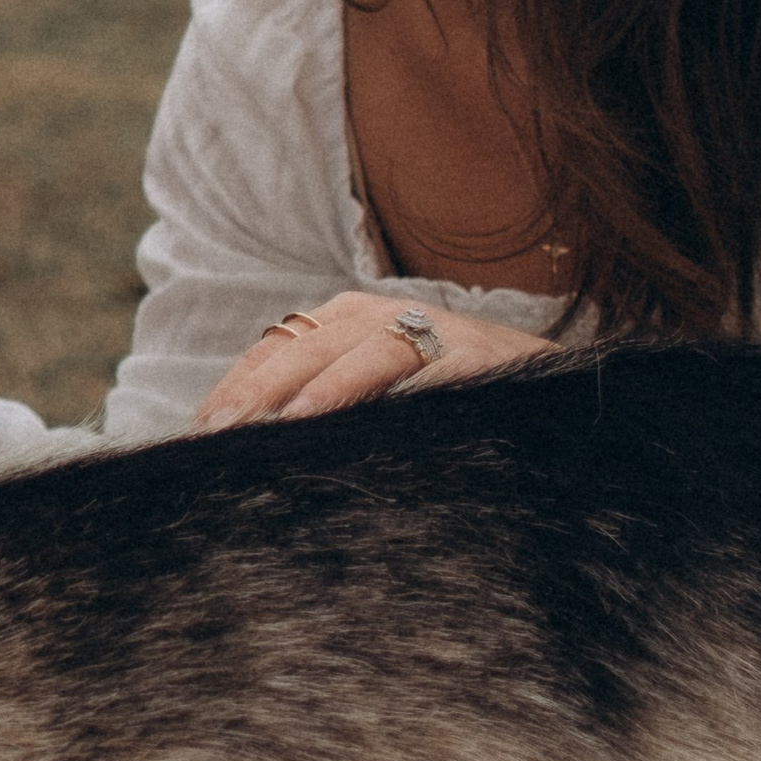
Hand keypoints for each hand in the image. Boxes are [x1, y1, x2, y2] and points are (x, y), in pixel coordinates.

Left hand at [195, 290, 555, 430]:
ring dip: (310, 388)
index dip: (236, 386)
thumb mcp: (381, 399)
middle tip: (215, 436)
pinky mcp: (473, 353)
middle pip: (302, 347)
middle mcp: (382, 314)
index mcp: (348, 322)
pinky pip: (418, 364)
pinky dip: (375, 388)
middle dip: (255, 391)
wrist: (561, 398)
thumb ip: (328, 406)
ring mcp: (430, 328)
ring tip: (272, 429)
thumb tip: (256, 445)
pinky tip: (346, 419)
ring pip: (354, 348)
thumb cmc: (456, 403)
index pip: (276, 350)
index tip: (199, 430)